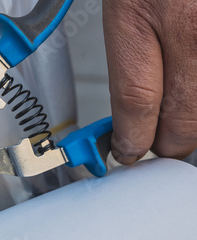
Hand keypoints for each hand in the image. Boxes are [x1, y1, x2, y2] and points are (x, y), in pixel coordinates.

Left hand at [104, 0, 196, 163]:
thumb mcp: (124, 2)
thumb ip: (131, 54)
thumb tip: (134, 105)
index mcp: (139, 10)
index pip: (136, 101)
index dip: (133, 138)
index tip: (129, 149)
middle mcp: (190, 22)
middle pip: (185, 117)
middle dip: (169, 141)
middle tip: (159, 145)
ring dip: (196, 122)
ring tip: (183, 123)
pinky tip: (196, 93)